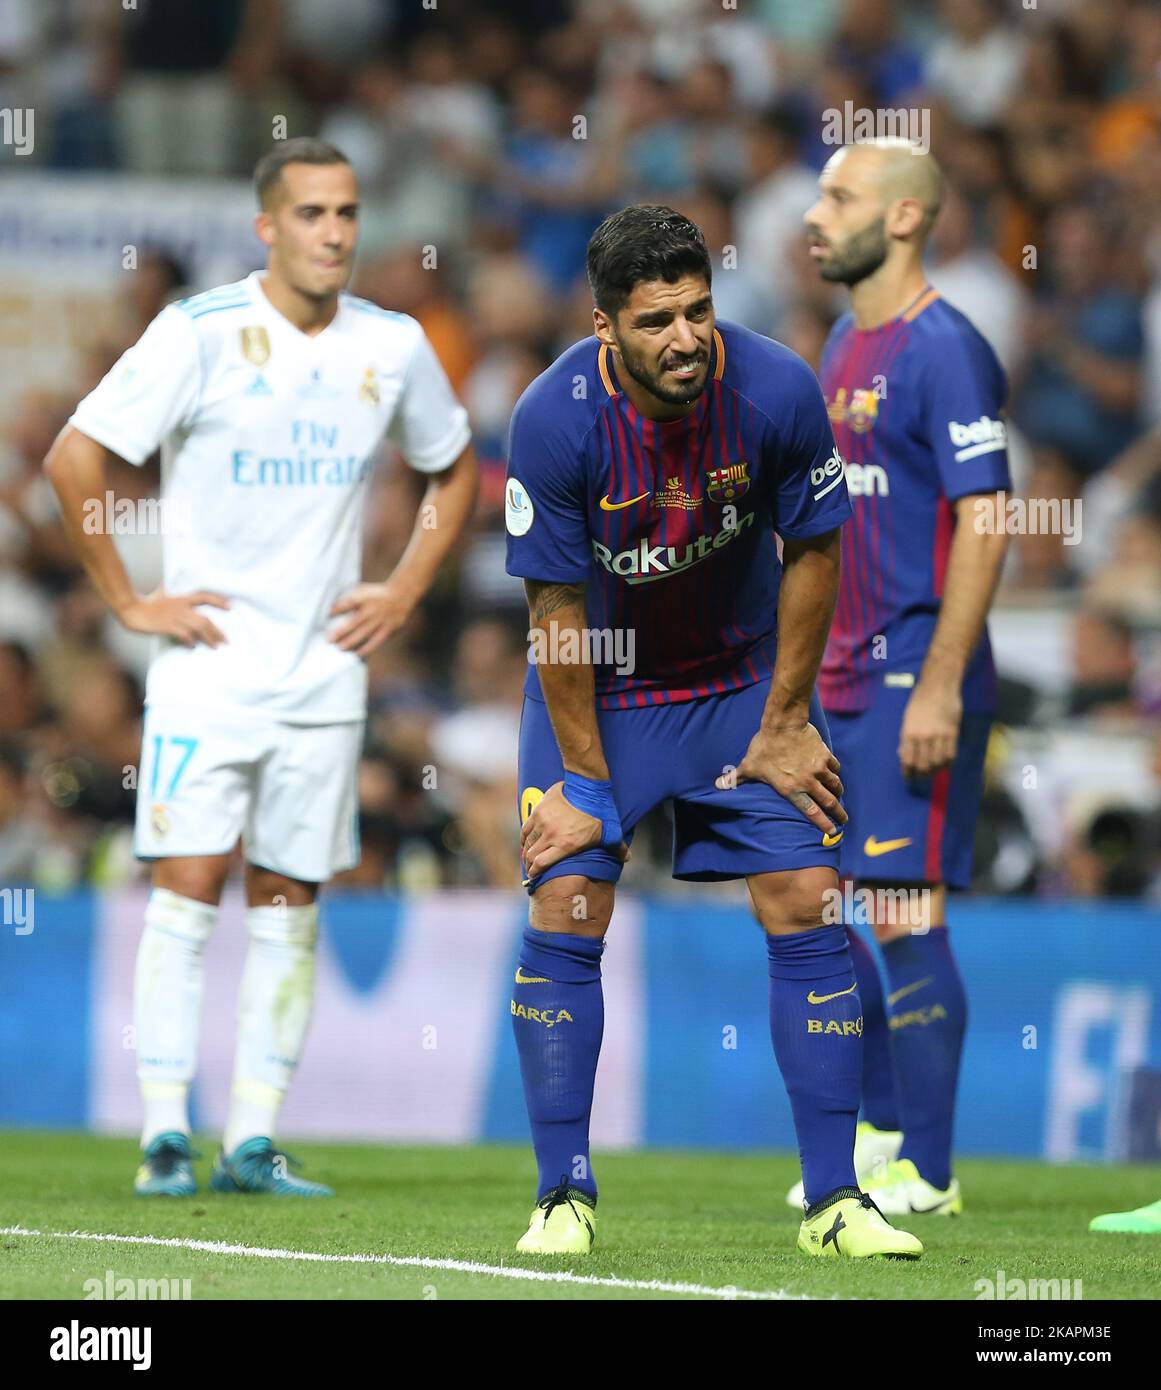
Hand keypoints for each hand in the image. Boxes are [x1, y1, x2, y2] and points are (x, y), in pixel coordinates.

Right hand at [117, 588, 228, 647]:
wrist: (132, 609)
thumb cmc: (147, 603)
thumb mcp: (162, 593)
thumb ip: (171, 592)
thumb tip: (170, 587)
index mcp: (182, 599)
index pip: (204, 597)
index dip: (218, 602)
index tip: (231, 607)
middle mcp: (181, 607)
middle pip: (205, 620)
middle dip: (217, 631)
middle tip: (226, 641)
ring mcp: (175, 617)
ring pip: (198, 628)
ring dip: (209, 638)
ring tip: (216, 646)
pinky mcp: (167, 626)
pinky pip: (184, 635)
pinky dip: (190, 641)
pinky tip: (193, 647)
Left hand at [329, 580, 415, 657]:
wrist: (401, 595)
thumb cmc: (376, 595)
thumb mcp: (363, 590)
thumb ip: (349, 598)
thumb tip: (331, 611)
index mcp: (366, 596)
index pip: (350, 602)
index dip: (338, 608)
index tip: (328, 615)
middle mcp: (373, 608)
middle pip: (355, 621)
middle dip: (341, 631)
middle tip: (329, 639)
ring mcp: (381, 619)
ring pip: (365, 633)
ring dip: (351, 641)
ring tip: (340, 648)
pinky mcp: (389, 628)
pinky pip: (377, 640)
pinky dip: (367, 648)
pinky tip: (357, 653)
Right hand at [521, 780, 629, 881]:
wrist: (587, 786)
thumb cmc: (601, 811)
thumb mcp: (611, 832)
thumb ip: (617, 847)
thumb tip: (627, 858)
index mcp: (565, 845)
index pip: (541, 864)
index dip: (535, 873)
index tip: (534, 876)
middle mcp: (551, 836)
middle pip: (531, 856)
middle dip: (529, 865)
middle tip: (530, 870)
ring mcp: (542, 823)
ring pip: (527, 842)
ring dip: (526, 852)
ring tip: (527, 857)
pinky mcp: (538, 811)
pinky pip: (525, 828)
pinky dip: (524, 838)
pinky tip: (525, 842)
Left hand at [714, 721, 845, 835]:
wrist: (783, 724)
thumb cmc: (764, 747)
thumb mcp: (748, 765)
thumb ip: (735, 779)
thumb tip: (718, 786)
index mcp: (790, 789)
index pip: (810, 812)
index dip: (823, 824)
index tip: (832, 833)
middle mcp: (807, 782)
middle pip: (829, 803)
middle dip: (838, 814)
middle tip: (844, 821)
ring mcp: (819, 769)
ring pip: (835, 786)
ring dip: (838, 793)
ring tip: (839, 797)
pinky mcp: (825, 755)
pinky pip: (835, 767)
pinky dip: (835, 772)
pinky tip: (834, 773)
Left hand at [899, 679, 961, 776]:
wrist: (938, 686)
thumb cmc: (920, 702)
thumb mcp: (907, 719)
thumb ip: (906, 738)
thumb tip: (903, 756)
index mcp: (908, 732)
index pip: (907, 760)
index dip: (908, 772)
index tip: (909, 777)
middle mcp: (922, 736)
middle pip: (922, 765)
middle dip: (921, 775)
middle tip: (922, 777)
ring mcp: (938, 734)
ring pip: (937, 762)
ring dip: (935, 771)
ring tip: (933, 772)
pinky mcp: (952, 732)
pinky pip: (951, 755)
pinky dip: (947, 763)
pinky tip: (945, 764)